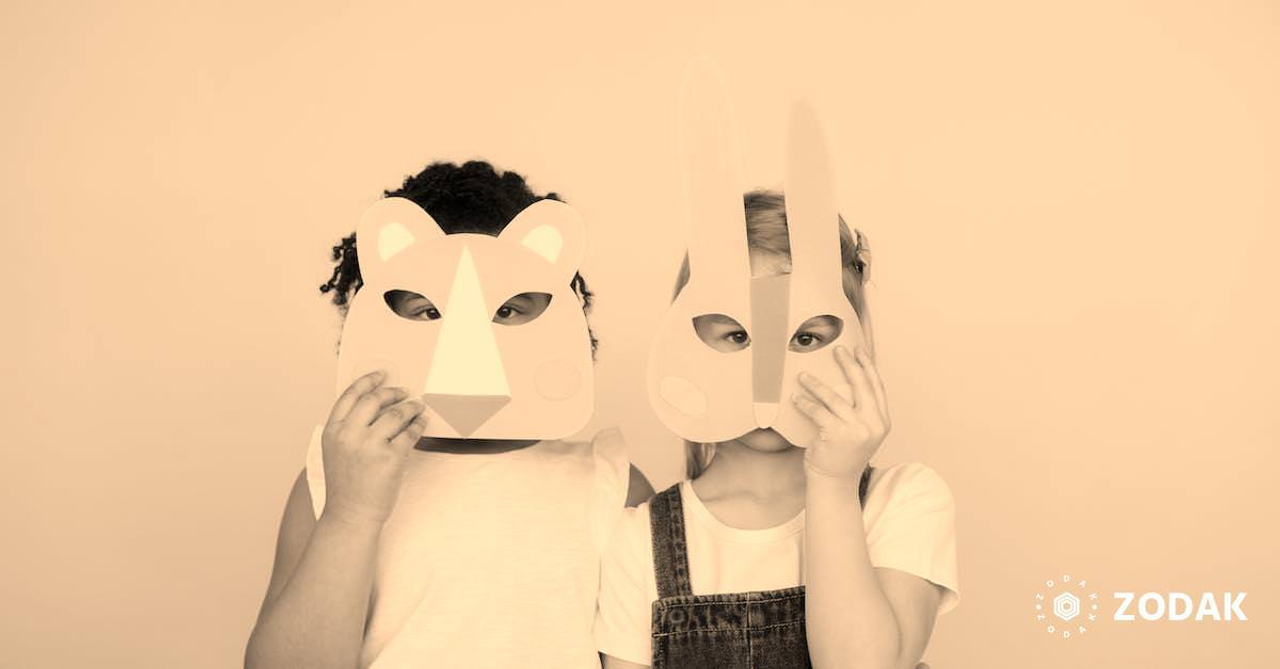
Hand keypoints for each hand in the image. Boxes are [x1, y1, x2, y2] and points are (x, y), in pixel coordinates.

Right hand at [320, 370, 427, 525]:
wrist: (350, 515)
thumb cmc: (346, 484)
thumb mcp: (336, 451)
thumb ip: (349, 428)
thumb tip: (377, 403)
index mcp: (332, 431)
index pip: (350, 395)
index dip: (368, 381)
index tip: (382, 375)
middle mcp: (349, 435)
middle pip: (375, 399)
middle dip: (393, 392)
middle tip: (405, 392)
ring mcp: (370, 446)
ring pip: (396, 414)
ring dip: (410, 407)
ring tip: (417, 408)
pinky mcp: (390, 458)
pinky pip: (410, 433)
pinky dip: (418, 425)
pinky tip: (421, 423)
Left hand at [792, 344, 890, 481]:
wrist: (835, 482)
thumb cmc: (843, 454)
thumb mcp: (861, 431)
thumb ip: (860, 410)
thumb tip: (848, 379)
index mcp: (882, 421)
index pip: (877, 386)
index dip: (868, 366)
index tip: (858, 349)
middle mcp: (873, 424)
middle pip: (862, 385)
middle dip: (848, 364)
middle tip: (837, 349)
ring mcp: (856, 430)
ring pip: (835, 398)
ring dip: (816, 384)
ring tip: (803, 375)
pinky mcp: (837, 434)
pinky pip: (818, 412)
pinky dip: (805, 403)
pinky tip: (796, 397)